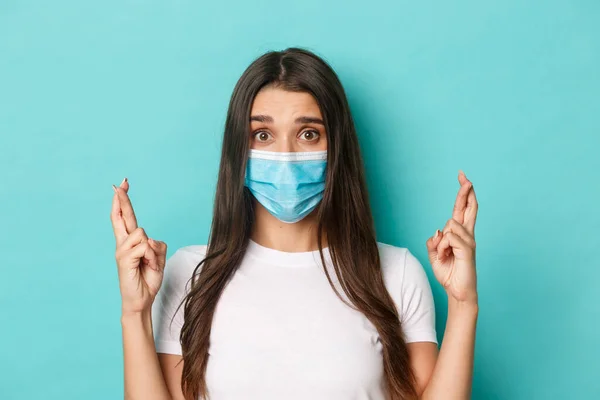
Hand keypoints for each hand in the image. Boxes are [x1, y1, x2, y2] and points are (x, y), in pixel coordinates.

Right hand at [110, 178, 167, 314]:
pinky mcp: (124, 259)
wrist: (141, 300)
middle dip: (122, 200)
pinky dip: (152, 257)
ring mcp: (121, 251)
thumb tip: (147, 239)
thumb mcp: (158, 258)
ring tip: (149, 264)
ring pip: (142, 234)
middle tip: (120, 184)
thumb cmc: (148, 279)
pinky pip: (145, 247)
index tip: (122, 186)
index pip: (126, 218)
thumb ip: (155, 245)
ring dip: (153, 251)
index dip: (123, 202)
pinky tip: (147, 267)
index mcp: (131, 242)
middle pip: (122, 217)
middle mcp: (123, 244)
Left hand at [426, 171, 478, 304]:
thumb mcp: (435, 255)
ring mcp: (469, 241)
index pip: (462, 209)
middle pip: (468, 208)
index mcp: (460, 234)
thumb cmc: (449, 273)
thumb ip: (434, 242)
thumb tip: (438, 231)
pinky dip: (443, 246)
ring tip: (444, 254)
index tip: (463, 178)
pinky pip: (449, 237)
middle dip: (465, 191)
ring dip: (441, 240)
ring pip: (449, 225)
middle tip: (464, 176)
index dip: (463, 194)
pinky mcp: (468, 249)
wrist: (457, 291)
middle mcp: (467, 235)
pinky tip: (447, 255)